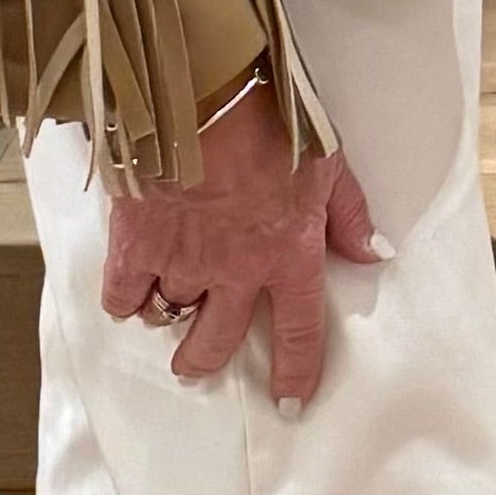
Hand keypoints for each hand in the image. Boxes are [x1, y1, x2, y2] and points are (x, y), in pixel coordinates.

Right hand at [100, 77, 381, 411]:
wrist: (202, 92)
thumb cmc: (269, 119)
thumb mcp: (330, 161)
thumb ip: (349, 214)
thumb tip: (373, 252)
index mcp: (287, 255)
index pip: (299, 333)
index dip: (296, 374)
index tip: (289, 402)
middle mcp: (234, 272)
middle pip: (217, 343)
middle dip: (206, 360)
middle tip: (200, 360)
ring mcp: (181, 262)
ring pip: (169, 319)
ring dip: (169, 318)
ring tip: (168, 308)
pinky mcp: (135, 245)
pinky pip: (122, 296)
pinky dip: (126, 297)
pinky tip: (132, 285)